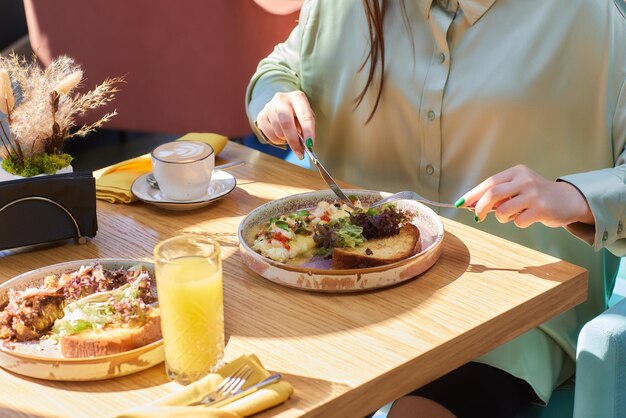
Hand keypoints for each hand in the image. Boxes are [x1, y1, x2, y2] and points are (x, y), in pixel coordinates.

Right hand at [255, 91, 314, 158]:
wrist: (282, 105)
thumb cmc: (297, 113)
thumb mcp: (305, 116)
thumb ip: (306, 128)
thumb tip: (306, 145)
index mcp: (297, 97)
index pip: (304, 115)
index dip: (308, 132)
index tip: (310, 145)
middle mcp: (282, 99)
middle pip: (286, 123)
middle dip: (294, 141)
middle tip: (300, 153)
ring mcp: (269, 107)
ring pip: (278, 130)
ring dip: (285, 139)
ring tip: (290, 137)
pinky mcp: (261, 116)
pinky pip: (268, 134)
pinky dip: (277, 140)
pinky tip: (281, 136)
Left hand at [458, 165, 593, 227]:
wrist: (567, 200)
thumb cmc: (536, 195)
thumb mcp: (518, 187)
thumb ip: (499, 193)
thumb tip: (472, 204)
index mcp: (516, 172)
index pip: (488, 183)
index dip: (472, 194)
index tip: (461, 204)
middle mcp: (524, 180)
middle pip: (492, 194)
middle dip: (479, 207)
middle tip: (477, 217)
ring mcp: (533, 194)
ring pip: (502, 210)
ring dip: (501, 218)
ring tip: (510, 216)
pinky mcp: (541, 209)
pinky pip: (518, 221)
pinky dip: (517, 223)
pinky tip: (526, 218)